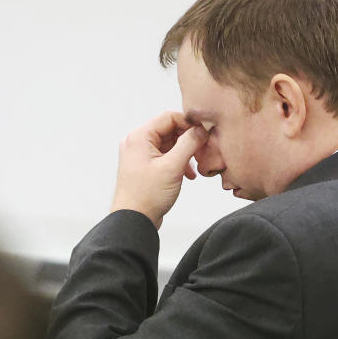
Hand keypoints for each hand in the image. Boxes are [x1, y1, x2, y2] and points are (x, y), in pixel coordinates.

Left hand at [110, 112, 208, 228]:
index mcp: (139, 137)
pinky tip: (187, 174)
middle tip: (203, 151)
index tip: (204, 134)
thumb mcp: (173, 167)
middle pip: (170, 129)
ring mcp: (140, 154)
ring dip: (185, 152)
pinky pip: (165, 155)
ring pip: (169, 143)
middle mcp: (137, 142)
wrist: (133, 221)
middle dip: (188, 140)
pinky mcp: (145, 166)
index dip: (189, 124)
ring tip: (195, 166)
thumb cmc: (146, 196)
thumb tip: (201, 130)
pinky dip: (178, 161)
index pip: (169, 117)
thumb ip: (189, 144)